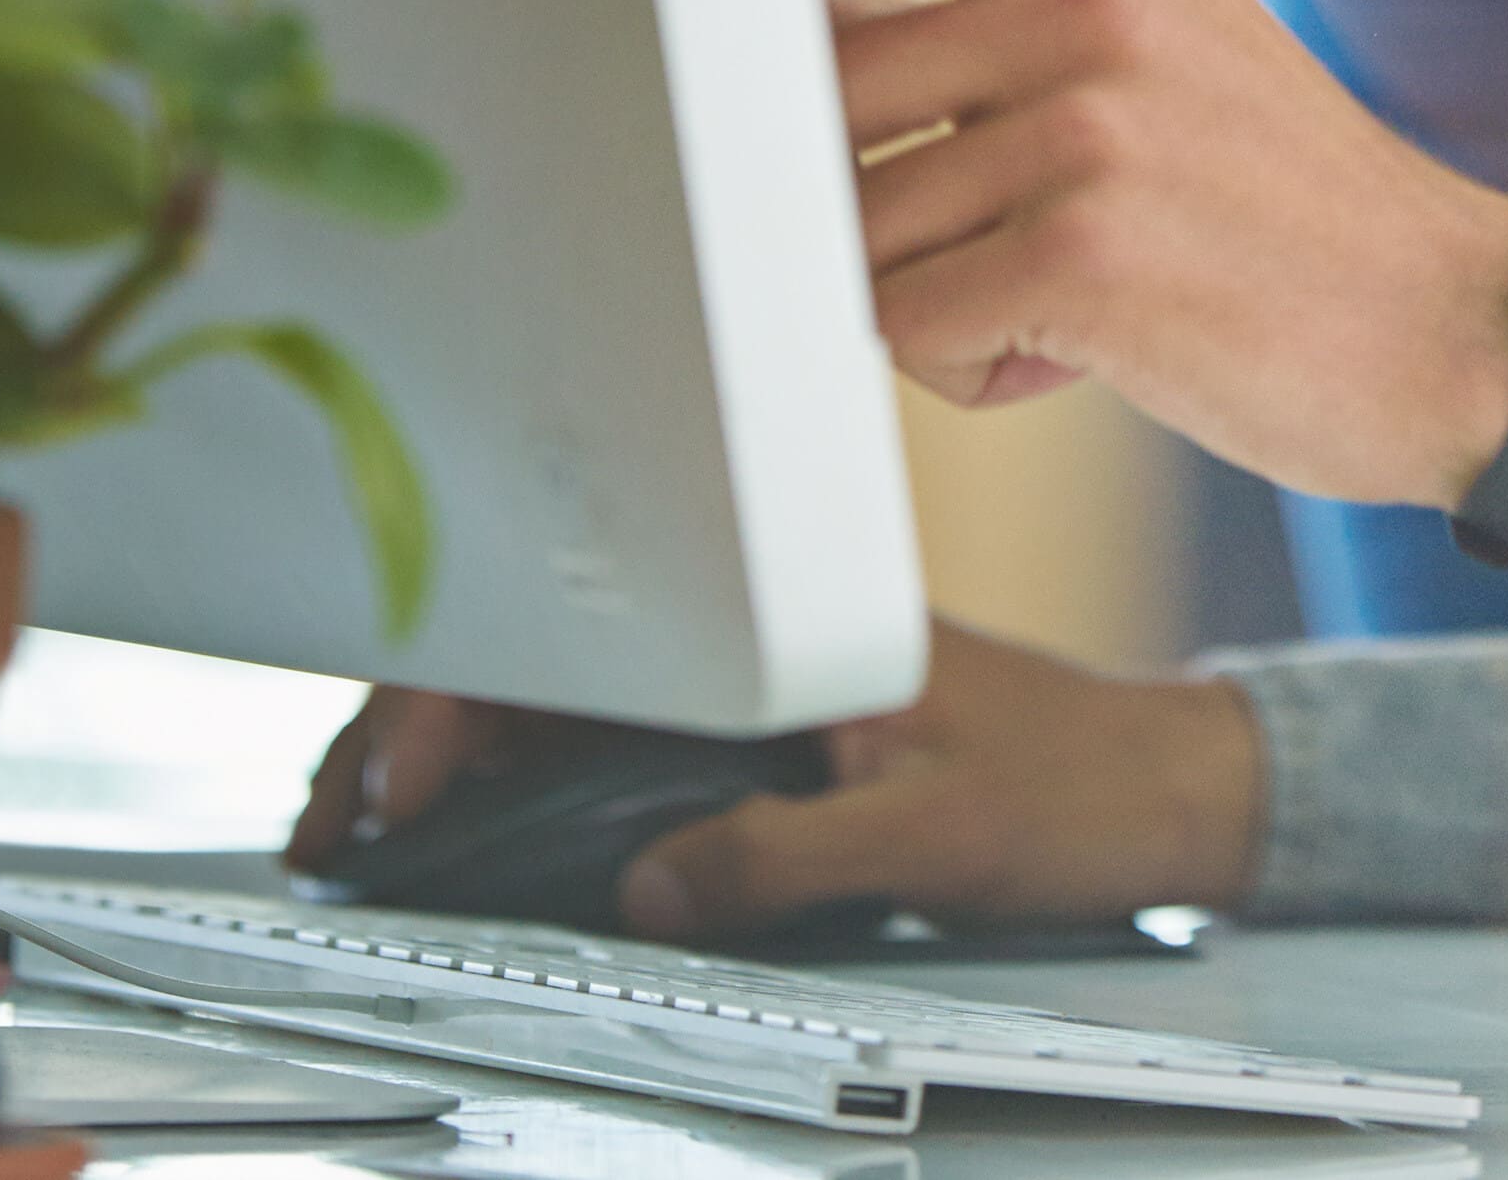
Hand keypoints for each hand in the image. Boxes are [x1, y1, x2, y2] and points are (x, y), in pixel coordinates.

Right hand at [282, 631, 1266, 944]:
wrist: (1179, 785)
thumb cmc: (1087, 790)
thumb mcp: (939, 841)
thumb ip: (788, 858)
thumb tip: (639, 885)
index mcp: (800, 622)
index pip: (585, 636)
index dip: (461, 706)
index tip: (392, 792)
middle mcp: (769, 628)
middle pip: (551, 654)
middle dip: (416, 725)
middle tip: (328, 826)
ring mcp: (761, 670)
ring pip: (566, 690)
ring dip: (452, 746)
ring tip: (361, 826)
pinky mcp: (769, 720)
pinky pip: (614, 730)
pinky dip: (521, 767)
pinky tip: (462, 817)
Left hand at [808, 0, 1507, 510]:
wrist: (1451, 322)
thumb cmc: (1279, 198)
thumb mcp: (1167, 38)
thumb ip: (995, 10)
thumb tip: (783, 26)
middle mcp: (1086, 4)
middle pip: (813, 87)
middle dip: (852, 191)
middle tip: (970, 236)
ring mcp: (1085, 126)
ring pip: (852, 231)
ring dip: (925, 297)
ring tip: (1054, 299)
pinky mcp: (1081, 256)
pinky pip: (902, 329)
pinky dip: (966, 364)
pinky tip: (1075, 353)